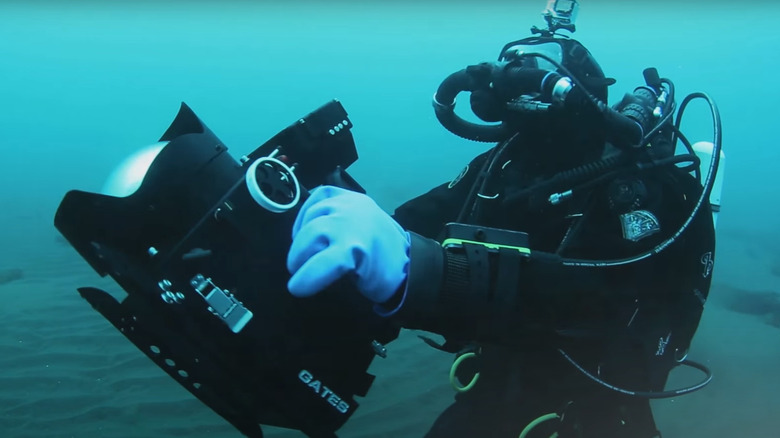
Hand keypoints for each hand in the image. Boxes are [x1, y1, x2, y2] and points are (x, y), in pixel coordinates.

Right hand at [286, 185, 410, 303]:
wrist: (404, 255)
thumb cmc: (380, 275)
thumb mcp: (359, 283)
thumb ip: (331, 275)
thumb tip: (307, 273)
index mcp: (357, 248)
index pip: (323, 262)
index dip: (305, 277)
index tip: (295, 288)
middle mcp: (350, 221)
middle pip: (311, 235)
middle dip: (298, 257)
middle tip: (297, 270)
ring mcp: (349, 203)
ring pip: (311, 216)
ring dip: (300, 236)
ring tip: (302, 251)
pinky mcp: (349, 195)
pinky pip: (319, 196)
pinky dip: (307, 212)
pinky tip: (306, 226)